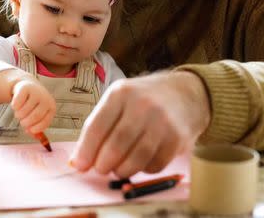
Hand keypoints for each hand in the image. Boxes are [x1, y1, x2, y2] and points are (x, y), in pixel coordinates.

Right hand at [10, 78, 55, 134]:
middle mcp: (46, 99)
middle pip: (35, 116)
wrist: (28, 86)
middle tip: (22, 122)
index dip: (37, 128)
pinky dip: (14, 107)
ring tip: (19, 113)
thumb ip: (36, 127)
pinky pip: (16, 103)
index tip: (29, 130)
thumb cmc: (34, 104)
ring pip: (24, 111)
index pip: (45, 121)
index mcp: (51, 107)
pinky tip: (16, 104)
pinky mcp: (25, 88)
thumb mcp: (37, 115)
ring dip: (18, 115)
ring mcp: (36, 92)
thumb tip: (34, 136)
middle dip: (26, 123)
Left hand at [69, 71, 210, 177]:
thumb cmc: (143, 100)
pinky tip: (140, 163)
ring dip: (122, 170)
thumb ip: (99, 126)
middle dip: (103, 164)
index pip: (97, 126)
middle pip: (116, 145)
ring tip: (118, 169)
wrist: (185, 93)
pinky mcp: (178, 138)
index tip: (79, 166)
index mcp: (121, 93)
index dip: (86, 151)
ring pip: (136, 158)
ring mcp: (162, 121)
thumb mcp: (119, 100)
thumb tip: (79, 161)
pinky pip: (155, 164)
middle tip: (101, 169)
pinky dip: (143, 170)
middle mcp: (142, 105)